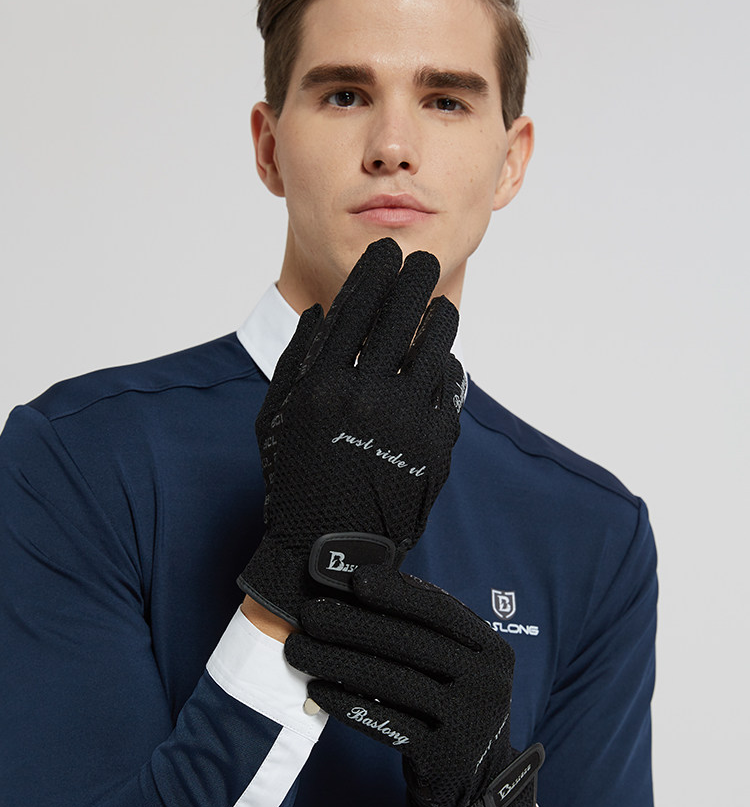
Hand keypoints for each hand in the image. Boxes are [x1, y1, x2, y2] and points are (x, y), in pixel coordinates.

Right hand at [237, 238, 465, 625]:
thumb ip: (297, 361)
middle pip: (399, 315)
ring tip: (437, 307)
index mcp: (322, 384)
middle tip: (420, 260)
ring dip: (437, 318)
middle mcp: (366, 395)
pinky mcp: (437, 444)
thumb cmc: (295, 481)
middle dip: (411, 278)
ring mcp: (406, 419)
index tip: (384, 253)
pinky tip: (442, 357)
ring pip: (434, 346)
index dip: (373, 273)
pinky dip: (445, 366)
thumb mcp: (276, 418)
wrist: (330, 552)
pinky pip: (449, 387)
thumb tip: (322, 313)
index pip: (355, 308)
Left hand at [284, 564, 543, 806]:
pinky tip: (318, 689)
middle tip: (310, 614)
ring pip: (393, 681)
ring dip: (339, 661)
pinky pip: (386, 723)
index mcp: (491, 650)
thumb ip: (426, 634)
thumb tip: (357, 589)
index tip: (354, 579)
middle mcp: (487, 682)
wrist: (477, 784)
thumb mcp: (458, 667)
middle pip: (411, 643)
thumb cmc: (453, 708)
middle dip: (353, 624)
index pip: (439, 610)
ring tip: (299, 649)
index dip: (396, 592)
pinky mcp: (443, 756)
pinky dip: (347, 704)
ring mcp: (469, 721)